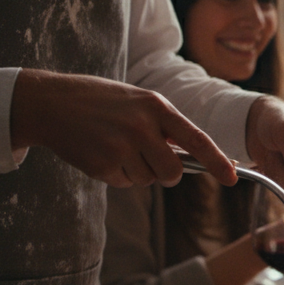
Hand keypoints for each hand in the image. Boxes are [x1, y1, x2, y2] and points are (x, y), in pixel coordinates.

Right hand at [10, 69, 236, 187]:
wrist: (50, 102)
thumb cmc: (101, 101)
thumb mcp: (138, 101)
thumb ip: (166, 126)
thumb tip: (198, 157)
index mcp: (156, 107)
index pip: (197, 140)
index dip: (218, 161)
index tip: (233, 178)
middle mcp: (141, 127)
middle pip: (173, 172)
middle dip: (166, 173)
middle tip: (148, 158)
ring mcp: (120, 147)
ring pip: (148, 180)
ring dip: (137, 171)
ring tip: (116, 146)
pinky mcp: (101, 164)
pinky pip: (124, 183)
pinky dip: (116, 174)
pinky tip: (101, 152)